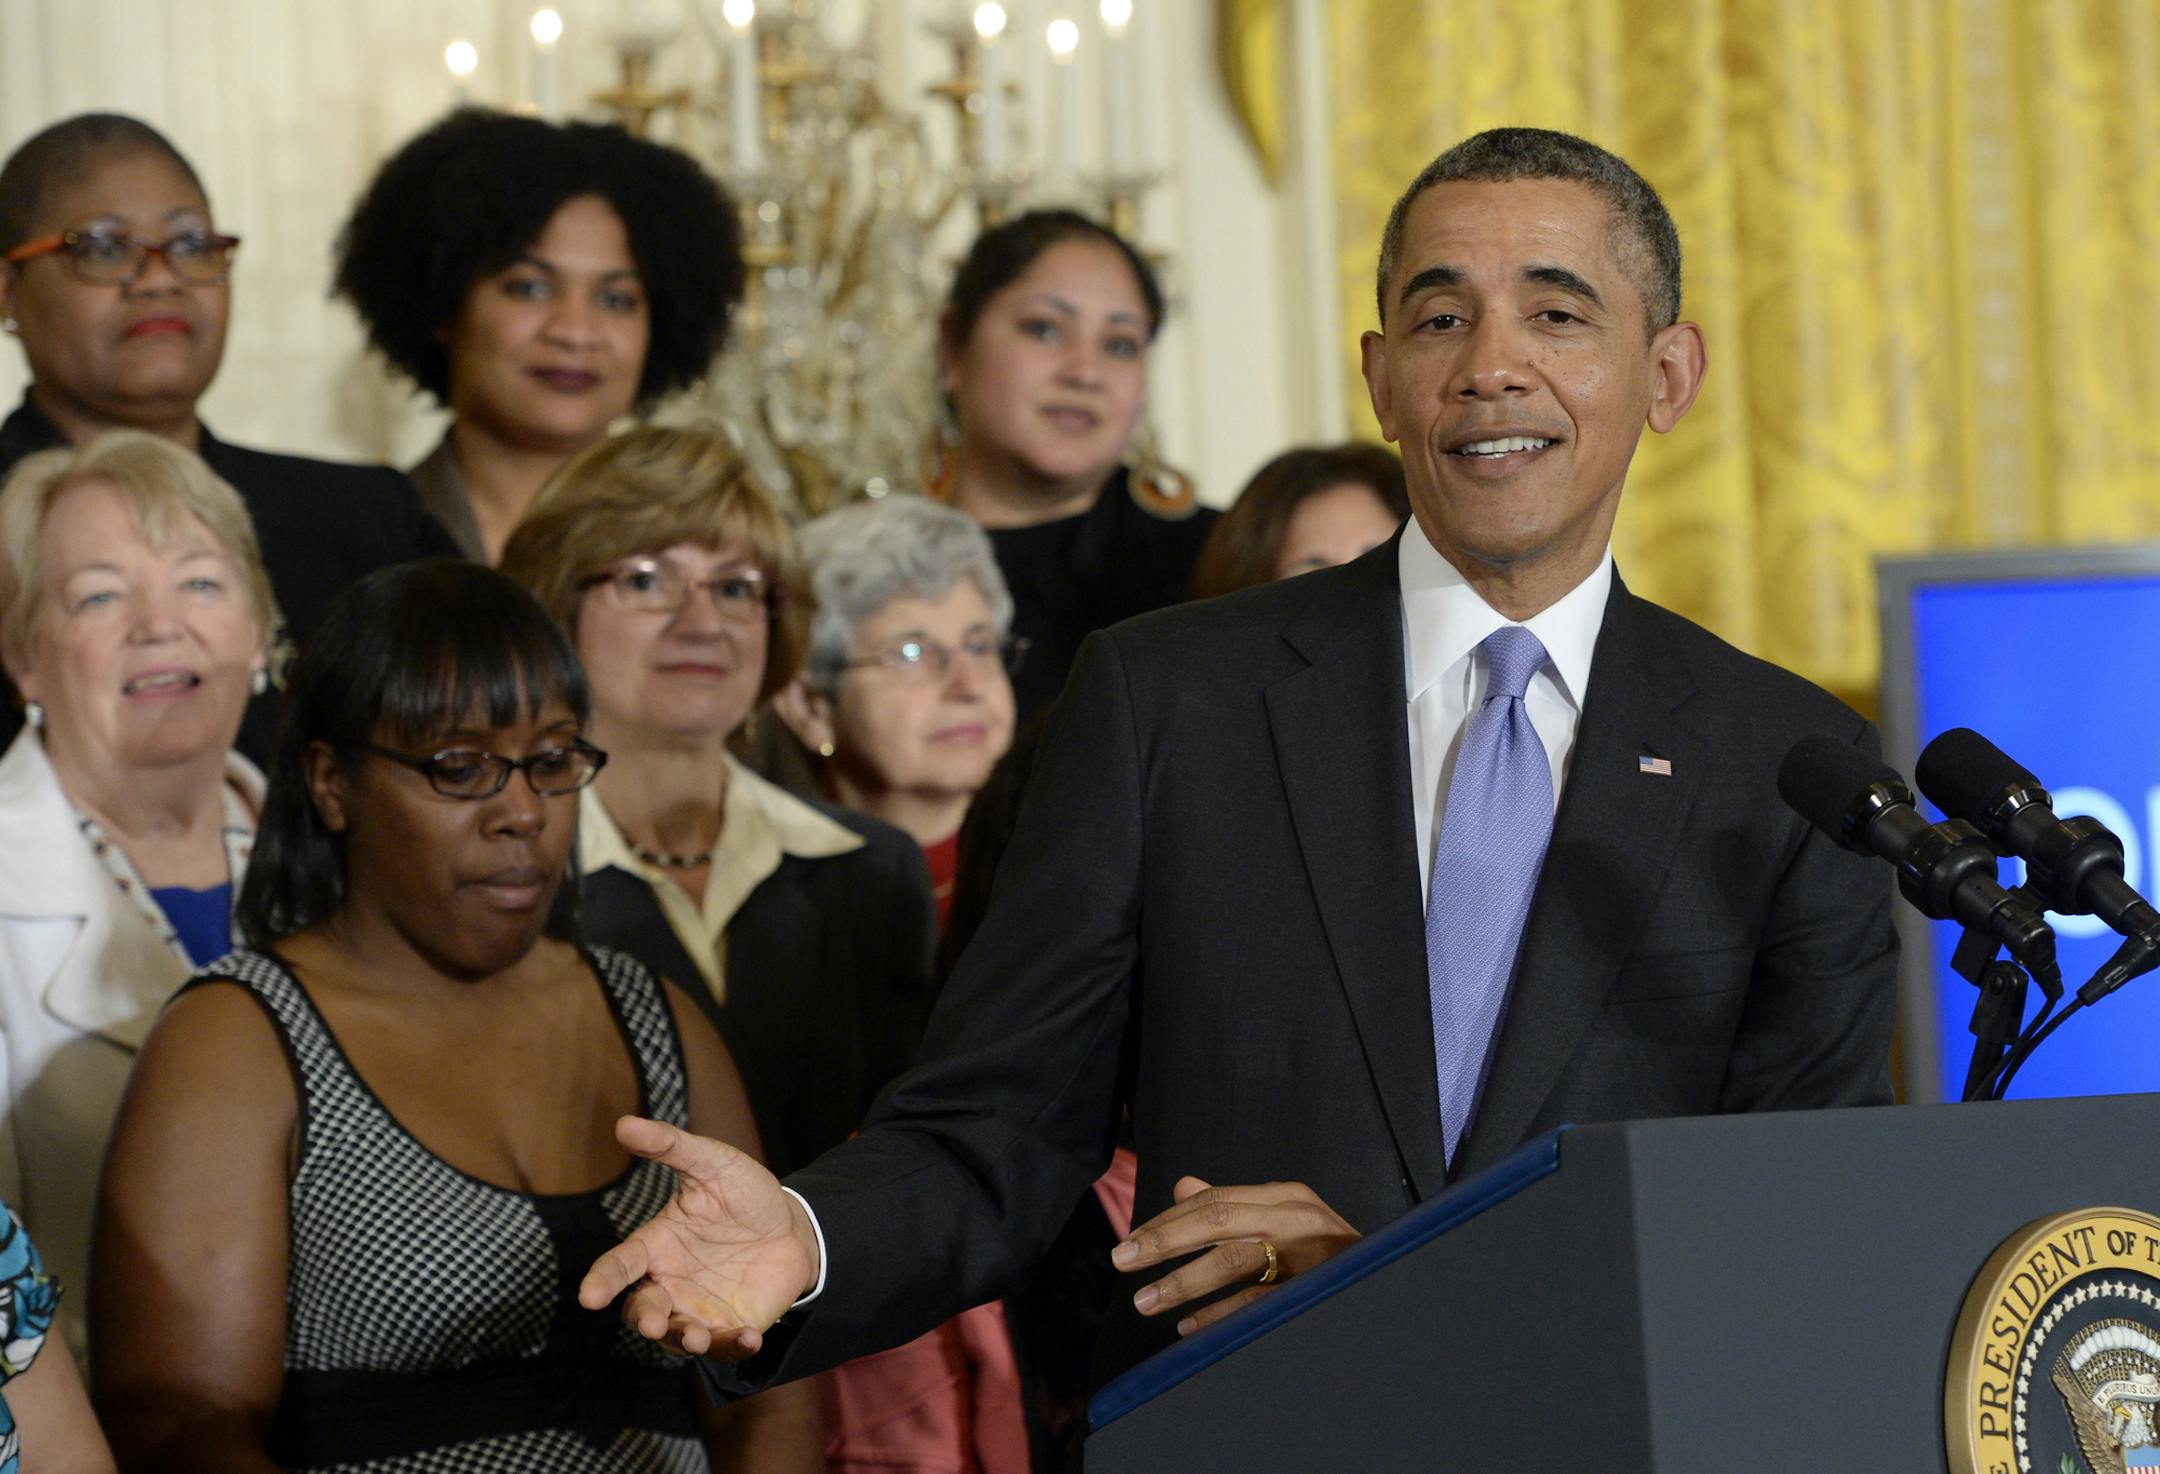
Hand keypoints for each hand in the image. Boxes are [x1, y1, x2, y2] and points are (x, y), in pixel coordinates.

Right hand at [578, 1116, 820, 1360]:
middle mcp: (670, 1283)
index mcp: (656, 1245)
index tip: (588, 1296)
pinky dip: (733, 1347)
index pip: (620, 1264)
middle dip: (643, 1320)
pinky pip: (725, 1346)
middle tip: (652, 1324)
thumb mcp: (712, 1163)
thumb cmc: (743, 1194)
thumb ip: (671, 1147)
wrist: (792, 1226)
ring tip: (697, 1336)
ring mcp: (698, 1309)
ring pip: (676, 1337)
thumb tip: (623, 1123)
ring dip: (682, 1341)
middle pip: (642, 1309)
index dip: (602, 1280)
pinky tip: (750, 1338)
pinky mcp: (731, 1327)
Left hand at [1112, 1176, 1359, 1335]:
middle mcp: (1294, 1216)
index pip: (1213, 1201)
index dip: (1167, 1221)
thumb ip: (1233, 1206)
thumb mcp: (1283, 1218)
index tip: (1131, 1242)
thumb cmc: (1327, 1251)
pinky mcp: (1314, 1290)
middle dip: (1165, 1241)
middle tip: (1123, 1259)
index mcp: (1283, 1197)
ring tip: (1145, 1301)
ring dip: (1184, 1282)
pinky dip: (1220, 1315)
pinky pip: (1257, 1302)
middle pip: (1217, 1220)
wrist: (1389, 1277)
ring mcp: (1308, 1253)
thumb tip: (1183, 1186)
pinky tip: (1188, 1328)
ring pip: (1234, 1260)